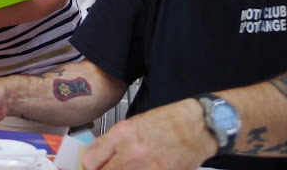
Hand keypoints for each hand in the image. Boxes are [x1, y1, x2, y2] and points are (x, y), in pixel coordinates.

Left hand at [81, 99, 215, 169]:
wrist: (198, 127)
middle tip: (108, 168)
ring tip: (128, 167)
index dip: (89, 167)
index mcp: (122, 134)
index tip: (93, 167)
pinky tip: (142, 169)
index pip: (90, 160)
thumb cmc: (167, 122)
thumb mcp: (133, 124)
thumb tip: (95, 158)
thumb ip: (112, 143)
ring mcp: (148, 168)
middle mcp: (132, 152)